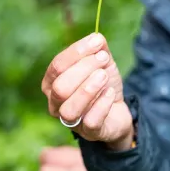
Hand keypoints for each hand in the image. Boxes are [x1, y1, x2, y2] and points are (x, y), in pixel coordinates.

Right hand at [41, 33, 133, 150]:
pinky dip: (102, 104)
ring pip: (70, 109)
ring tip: (104, 77)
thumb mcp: (101, 63)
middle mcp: (55, 103)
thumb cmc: (102, 84)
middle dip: (84, 69)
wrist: (117, 109)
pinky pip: (91, 121)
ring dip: (89, 89)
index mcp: (52, 82)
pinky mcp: (89, 132)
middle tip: (104, 60)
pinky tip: (110, 93)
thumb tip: (97, 38)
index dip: (77, 52)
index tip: (97, 42)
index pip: (57, 65)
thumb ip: (97, 49)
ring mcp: (71, 120)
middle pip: (61, 87)